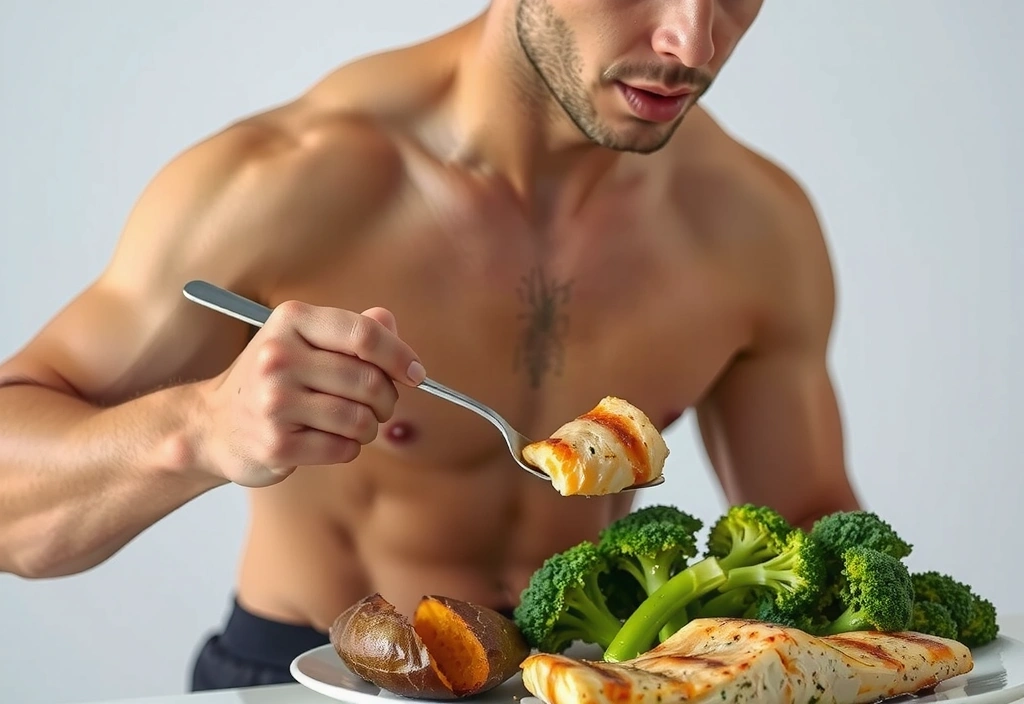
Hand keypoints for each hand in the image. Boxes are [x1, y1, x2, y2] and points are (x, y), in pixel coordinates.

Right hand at [196, 300, 424, 486]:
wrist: (214, 424)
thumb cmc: (274, 379)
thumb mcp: (305, 340)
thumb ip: (352, 330)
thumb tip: (390, 322)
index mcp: (292, 321)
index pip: (365, 334)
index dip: (400, 356)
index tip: (416, 373)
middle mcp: (278, 357)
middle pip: (369, 380)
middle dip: (386, 399)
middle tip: (378, 405)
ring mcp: (274, 402)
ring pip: (360, 419)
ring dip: (367, 427)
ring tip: (350, 424)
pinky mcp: (276, 443)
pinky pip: (343, 449)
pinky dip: (347, 448)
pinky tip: (327, 440)